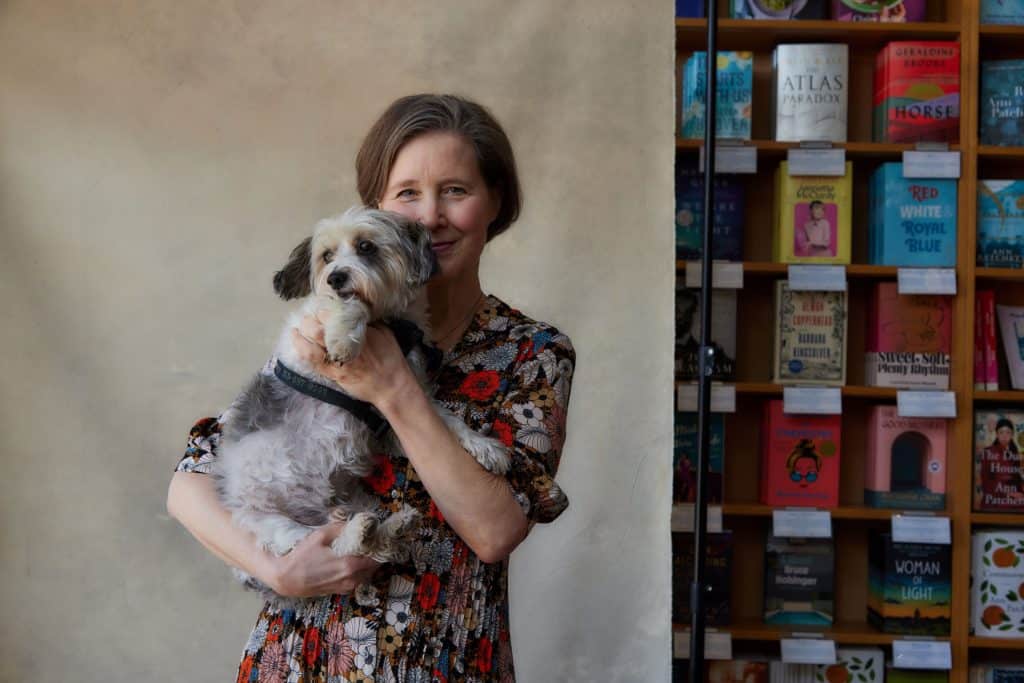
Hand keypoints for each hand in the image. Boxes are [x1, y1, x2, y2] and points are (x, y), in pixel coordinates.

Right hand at [269, 523, 379, 597]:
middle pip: (373, 568)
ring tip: (362, 553)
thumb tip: (355, 523)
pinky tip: (351, 563)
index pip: (375, 557)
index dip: (378, 547)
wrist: (285, 579)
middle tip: (371, 544)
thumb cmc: (301, 556)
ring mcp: (346, 588)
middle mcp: (351, 579)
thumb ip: (340, 528)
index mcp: (350, 565)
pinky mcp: (339, 592)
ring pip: (366, 576)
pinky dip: (359, 573)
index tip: (378, 538)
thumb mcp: (320, 536)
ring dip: (367, 565)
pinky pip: (356, 582)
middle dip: (374, 556)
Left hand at [291, 311, 416, 406]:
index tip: (324, 304)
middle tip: (311, 317)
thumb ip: (368, 321)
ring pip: (312, 342)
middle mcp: (346, 344)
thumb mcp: (385, 332)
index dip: (326, 307)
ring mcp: (338, 360)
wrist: (391, 386)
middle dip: (311, 319)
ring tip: (299, 328)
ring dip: (303, 332)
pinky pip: (312, 361)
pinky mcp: (333, 373)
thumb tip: (355, 310)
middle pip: (320, 326)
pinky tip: (296, 340)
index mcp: (360, 332)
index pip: (336, 313)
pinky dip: (301, 348)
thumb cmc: (390, 358)